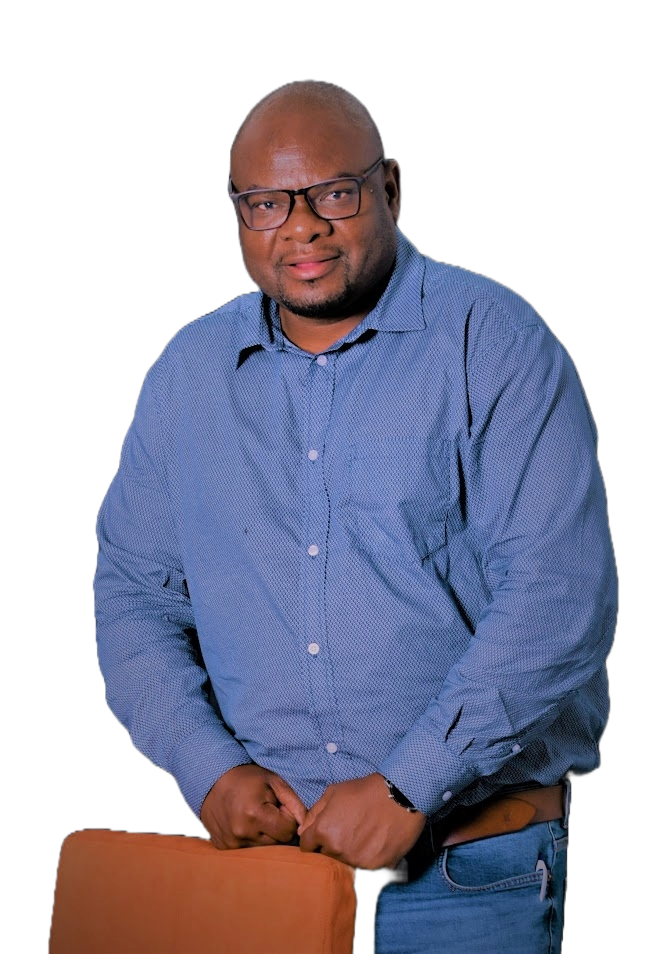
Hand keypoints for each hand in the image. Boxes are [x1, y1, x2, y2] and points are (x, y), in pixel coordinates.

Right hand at [200, 763, 307, 849]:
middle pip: (277, 843)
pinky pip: (248, 850)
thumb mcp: (274, 782)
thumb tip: (305, 825)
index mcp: (255, 815)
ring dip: (265, 835)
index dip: (288, 818)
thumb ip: (294, 803)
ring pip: (264, 849)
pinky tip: (245, 823)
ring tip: (256, 816)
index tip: (279, 806)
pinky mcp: (224, 848)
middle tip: (268, 810)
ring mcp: (231, 843)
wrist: (212, 781)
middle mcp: (242, 833)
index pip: (288, 831)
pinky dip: (251, 839)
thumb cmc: (248, 779)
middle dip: (278, 828)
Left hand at [297, 773, 425, 870]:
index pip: (307, 846)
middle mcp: (339, 851)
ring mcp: (359, 862)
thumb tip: (302, 832)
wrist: (400, 794)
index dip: (315, 837)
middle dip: (334, 844)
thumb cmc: (364, 790)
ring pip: (348, 862)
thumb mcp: (333, 792)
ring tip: (366, 833)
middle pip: (328, 855)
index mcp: (323, 832)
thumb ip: (314, 813)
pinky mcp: (379, 867)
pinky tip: (379, 840)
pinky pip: (369, 865)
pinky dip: (372, 856)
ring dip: (352, 852)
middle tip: (350, 828)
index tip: (326, 830)